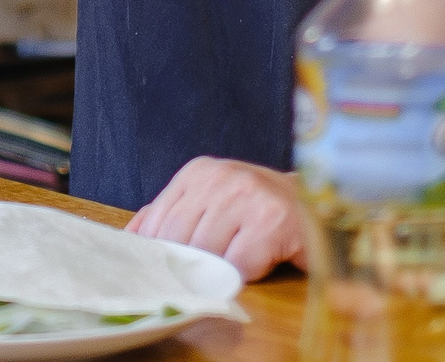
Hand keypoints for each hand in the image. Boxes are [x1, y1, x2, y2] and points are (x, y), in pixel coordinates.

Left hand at [125, 157, 306, 281]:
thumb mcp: (209, 200)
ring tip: (237, 258)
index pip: (158, 220)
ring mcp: (246, 197)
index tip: (163, 269)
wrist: (315, 207)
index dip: (159, 251)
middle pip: (179, 239)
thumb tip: (130, 236)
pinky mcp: (269, 222)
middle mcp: (220, 178)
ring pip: (207, 254)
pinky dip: (245, 272)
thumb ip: (170, 213)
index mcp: (197, 172)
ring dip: (218, 269)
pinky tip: (259, 258)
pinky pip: (238, 265)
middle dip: (188, 264)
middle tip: (204, 271)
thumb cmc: (257, 209)